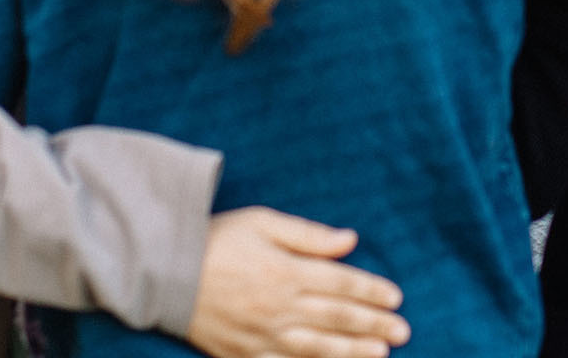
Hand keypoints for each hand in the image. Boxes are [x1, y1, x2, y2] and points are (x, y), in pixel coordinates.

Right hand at [184, 208, 407, 357]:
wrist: (164, 271)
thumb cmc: (216, 239)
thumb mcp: (263, 222)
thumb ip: (309, 235)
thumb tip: (350, 240)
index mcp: (286, 271)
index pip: (341, 283)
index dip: (371, 290)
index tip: (396, 298)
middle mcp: (279, 307)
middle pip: (337, 318)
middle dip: (373, 324)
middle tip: (403, 331)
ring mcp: (262, 335)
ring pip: (317, 348)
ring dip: (352, 352)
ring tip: (381, 354)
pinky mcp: (243, 354)